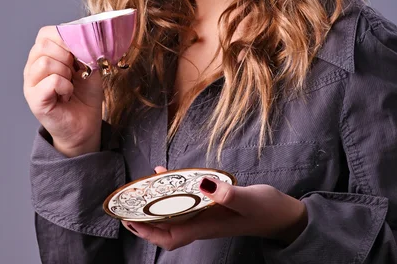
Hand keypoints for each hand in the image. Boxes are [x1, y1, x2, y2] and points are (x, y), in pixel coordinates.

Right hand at [23, 25, 103, 155]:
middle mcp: (32, 67)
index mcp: (44, 55)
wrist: (86, 123)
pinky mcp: (35, 100)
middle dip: (66, 55)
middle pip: (43, 45)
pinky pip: (51, 81)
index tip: (79, 52)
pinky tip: (67, 95)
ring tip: (70, 83)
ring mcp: (31, 84)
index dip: (65, 37)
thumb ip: (82, 47)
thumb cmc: (85, 93)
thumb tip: (82, 34)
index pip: (46, 33)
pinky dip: (65, 86)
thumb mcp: (87, 63)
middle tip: (74, 71)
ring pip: (45, 62)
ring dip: (65, 72)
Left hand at [122, 171, 307, 249]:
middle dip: (144, 219)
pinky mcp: (213, 206)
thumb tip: (203, 184)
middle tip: (126, 203)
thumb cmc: (266, 209)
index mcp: (207, 226)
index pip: (170, 235)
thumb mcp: (248, 199)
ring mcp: (207, 216)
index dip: (147, 229)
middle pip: (166, 228)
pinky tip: (167, 174)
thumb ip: (227, 194)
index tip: (129, 219)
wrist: (282, 215)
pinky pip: (187, 201)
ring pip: (174, 214)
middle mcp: (203, 223)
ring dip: (156, 205)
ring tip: (140, 189)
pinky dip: (173, 191)